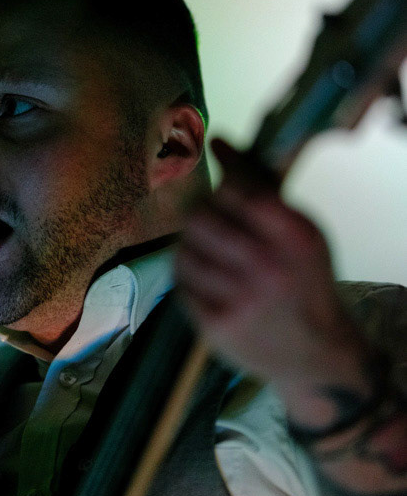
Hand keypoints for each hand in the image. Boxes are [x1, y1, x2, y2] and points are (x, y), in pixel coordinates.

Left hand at [176, 138, 369, 410]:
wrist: (315, 354)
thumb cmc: (305, 281)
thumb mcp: (302, 233)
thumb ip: (262, 187)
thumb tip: (218, 141)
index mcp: (294, 239)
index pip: (239, 190)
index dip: (222, 179)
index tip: (219, 179)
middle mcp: (266, 269)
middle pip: (201, 217)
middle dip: (199, 210)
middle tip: (208, 214)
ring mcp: (237, 301)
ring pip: (184, 249)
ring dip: (191, 242)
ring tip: (208, 247)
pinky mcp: (214, 325)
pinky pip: (180, 281)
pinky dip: (188, 271)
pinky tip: (205, 273)